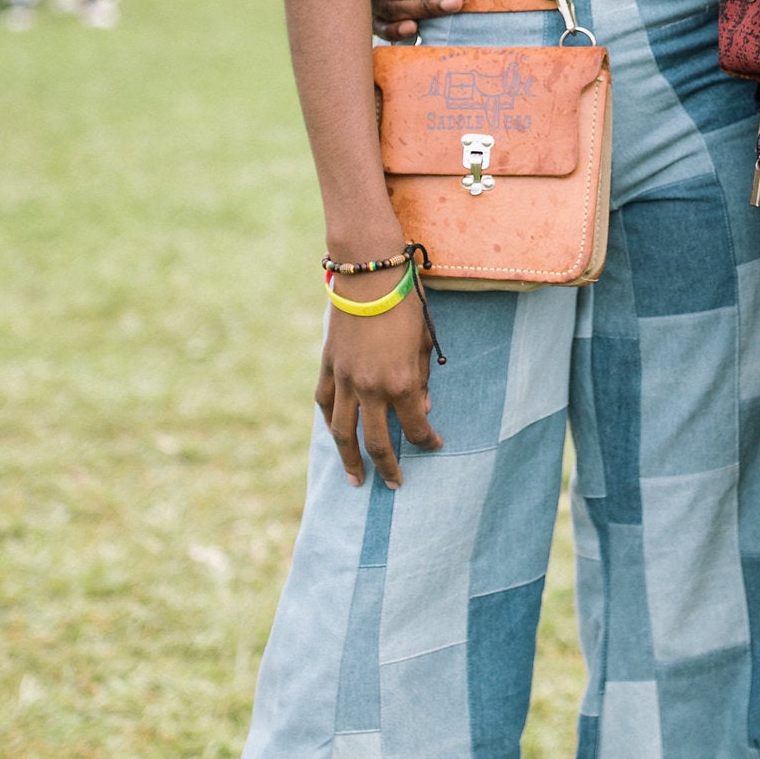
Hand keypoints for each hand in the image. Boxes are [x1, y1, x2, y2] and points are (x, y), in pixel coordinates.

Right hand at [315, 284, 441, 488]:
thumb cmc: (406, 304)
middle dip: (387, 468)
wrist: (370, 273)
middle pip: (375, 442)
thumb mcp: (424, 343)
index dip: (427, 441)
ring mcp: (345, 379)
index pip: (414, 428)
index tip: (435, 444)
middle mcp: (370, 388)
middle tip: (394, 485)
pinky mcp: (328, 366)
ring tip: (355, 479)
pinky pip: (325, 403)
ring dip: (349, 460)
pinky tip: (337, 433)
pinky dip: (331, 420)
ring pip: (342, 432)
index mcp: (401, 383)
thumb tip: (420, 412)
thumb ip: (421, 382)